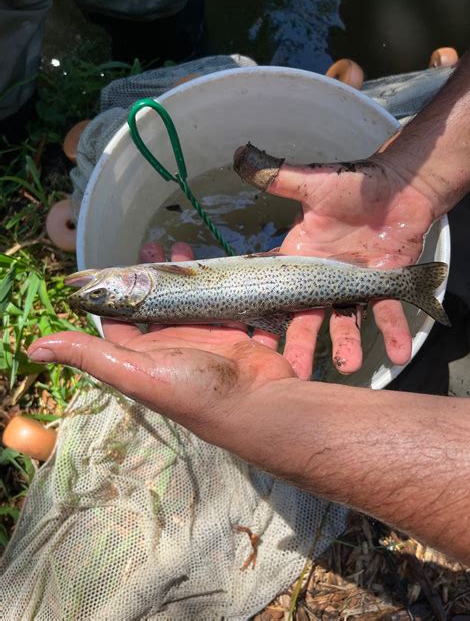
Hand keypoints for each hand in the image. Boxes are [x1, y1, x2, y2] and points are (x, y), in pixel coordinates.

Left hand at [28, 243, 294, 445]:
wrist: (257, 404)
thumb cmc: (194, 389)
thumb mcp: (135, 372)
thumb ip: (90, 355)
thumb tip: (34, 349)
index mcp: (145, 354)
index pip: (120, 320)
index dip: (115, 294)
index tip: (117, 262)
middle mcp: (172, 345)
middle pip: (158, 303)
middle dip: (154, 274)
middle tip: (155, 243)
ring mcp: (206, 338)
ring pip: (191, 299)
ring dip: (186, 274)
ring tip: (183, 246)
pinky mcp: (234, 333)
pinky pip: (224, 303)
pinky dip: (222, 286)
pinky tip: (221, 265)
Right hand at [234, 144, 436, 377]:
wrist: (399, 185)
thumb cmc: (354, 184)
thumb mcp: (313, 183)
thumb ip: (278, 177)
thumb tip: (238, 155)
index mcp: (300, 259)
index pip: (277, 291)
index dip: (265, 317)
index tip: (254, 342)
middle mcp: (322, 279)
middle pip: (308, 317)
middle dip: (302, 344)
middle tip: (295, 371)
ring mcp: (353, 286)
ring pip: (346, 320)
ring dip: (347, 344)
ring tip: (349, 366)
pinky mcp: (383, 286)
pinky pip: (388, 312)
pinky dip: (394, 333)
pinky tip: (398, 355)